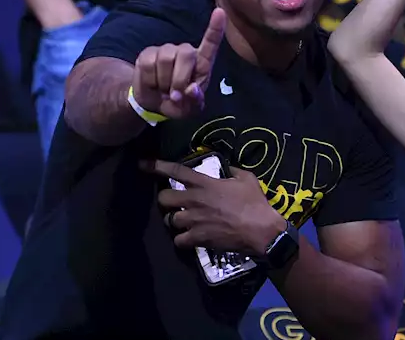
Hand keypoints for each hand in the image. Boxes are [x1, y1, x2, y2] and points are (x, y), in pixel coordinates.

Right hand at [132, 8, 224, 118]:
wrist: (152, 103)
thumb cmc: (178, 103)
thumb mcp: (189, 110)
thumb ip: (194, 102)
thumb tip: (191, 89)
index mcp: (202, 64)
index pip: (211, 44)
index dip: (215, 28)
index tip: (220, 12)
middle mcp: (185, 52)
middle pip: (186, 53)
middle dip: (180, 78)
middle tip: (175, 95)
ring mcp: (166, 50)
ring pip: (165, 59)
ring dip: (164, 82)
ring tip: (164, 89)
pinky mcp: (148, 53)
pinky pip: (148, 64)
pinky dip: (150, 80)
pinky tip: (153, 83)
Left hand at [147, 159, 284, 253]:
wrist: (261, 231)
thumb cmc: (255, 203)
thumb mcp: (247, 179)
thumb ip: (233, 171)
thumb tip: (228, 169)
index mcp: (205, 183)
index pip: (176, 171)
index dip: (157, 166)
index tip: (142, 164)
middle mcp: (194, 200)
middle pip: (164, 198)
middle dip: (165, 200)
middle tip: (174, 203)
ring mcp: (194, 221)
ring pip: (169, 220)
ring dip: (174, 220)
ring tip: (182, 222)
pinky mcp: (198, 239)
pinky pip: (178, 240)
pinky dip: (182, 240)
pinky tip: (188, 238)